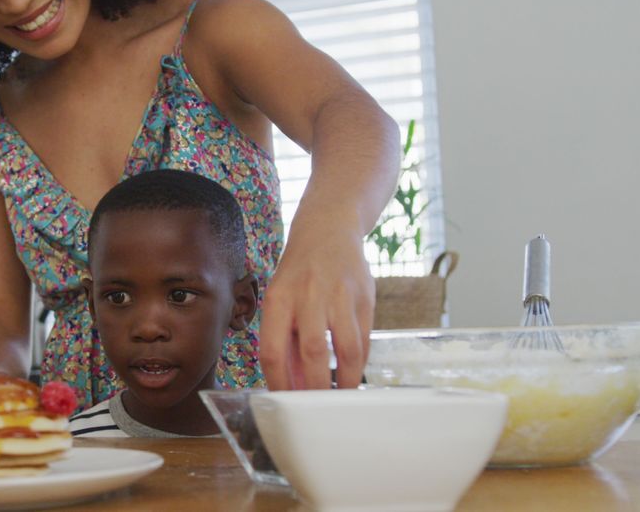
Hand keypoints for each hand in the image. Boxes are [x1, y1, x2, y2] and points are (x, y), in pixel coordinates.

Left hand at [260, 230, 373, 389]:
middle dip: (315, 388)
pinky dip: (359, 364)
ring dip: (344, 381)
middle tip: (316, 410)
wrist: (328, 229)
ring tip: (339, 398)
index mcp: (279, 299)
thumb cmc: (298, 273)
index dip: (279, 383)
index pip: (273, 351)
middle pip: (312, 352)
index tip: (285, 404)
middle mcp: (309, 296)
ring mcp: (341, 296)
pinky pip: (365, 340)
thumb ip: (285, 339)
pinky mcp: (366, 297)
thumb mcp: (280, 299)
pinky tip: (352, 375)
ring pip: (347, 349)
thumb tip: (290, 385)